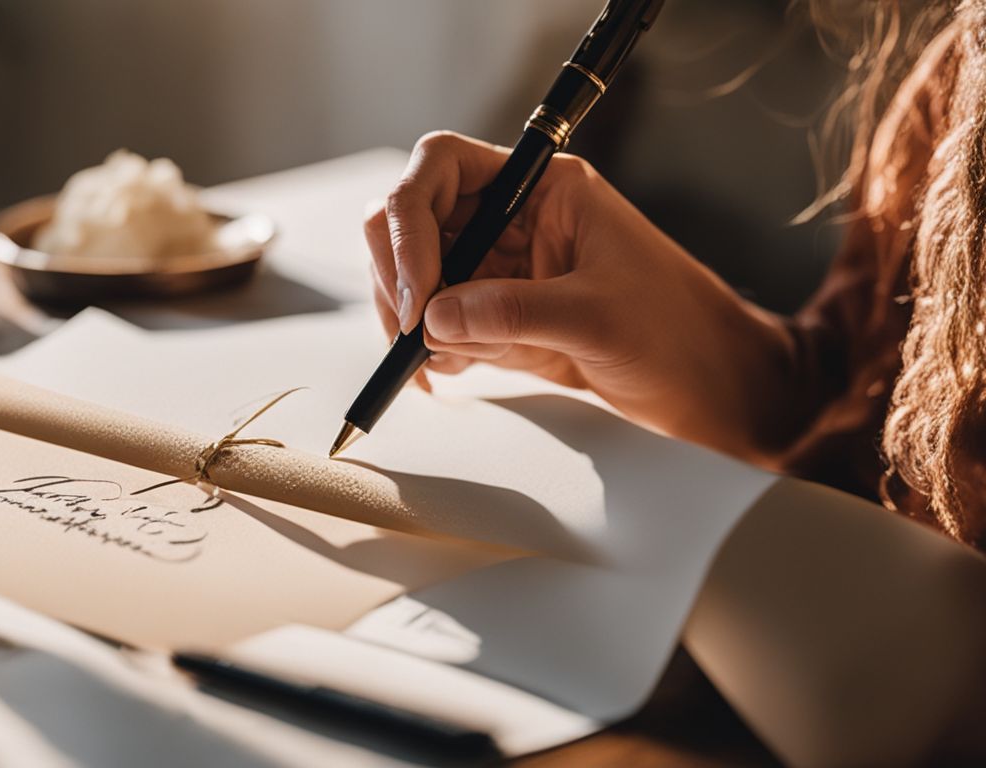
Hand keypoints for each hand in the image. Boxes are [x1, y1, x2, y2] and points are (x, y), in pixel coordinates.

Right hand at [365, 131, 794, 458]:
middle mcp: (514, 219)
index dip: (411, 220)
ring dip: (410, 318)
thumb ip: (510, 312)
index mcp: (543, 188)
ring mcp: (504, 268)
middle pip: (414, 218)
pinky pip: (441, 321)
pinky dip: (429, 349)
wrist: (715, 388)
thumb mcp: (596, 317)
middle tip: (411, 331)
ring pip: (419, 274)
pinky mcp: (502, 316)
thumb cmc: (679, 333)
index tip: (420, 290)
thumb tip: (432, 320)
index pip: (441, 166)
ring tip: (435, 363)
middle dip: (400, 272)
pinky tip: (443, 376)